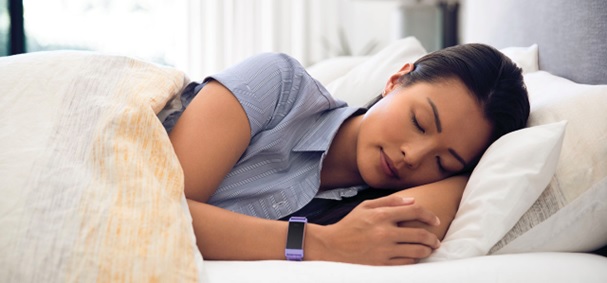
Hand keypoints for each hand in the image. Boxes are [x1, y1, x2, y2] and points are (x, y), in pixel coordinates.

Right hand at [315, 195, 440, 264]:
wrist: (331, 246)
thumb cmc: (350, 224)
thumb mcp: (366, 206)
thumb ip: (390, 201)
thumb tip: (412, 200)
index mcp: (381, 215)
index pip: (414, 212)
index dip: (429, 215)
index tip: (435, 221)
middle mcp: (384, 232)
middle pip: (420, 234)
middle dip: (433, 238)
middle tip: (436, 241)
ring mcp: (384, 250)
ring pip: (416, 251)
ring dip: (427, 250)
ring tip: (429, 249)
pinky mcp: (382, 264)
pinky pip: (406, 263)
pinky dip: (414, 259)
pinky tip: (414, 257)